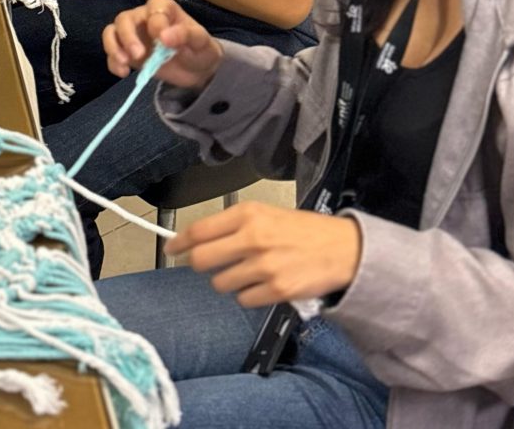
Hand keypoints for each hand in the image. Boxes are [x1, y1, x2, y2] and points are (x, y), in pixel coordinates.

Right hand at [102, 0, 222, 87]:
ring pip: (112, 32)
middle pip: (125, 18)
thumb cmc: (199, 48)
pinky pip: (112, 53)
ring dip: (114, 47)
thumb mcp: (200, 41)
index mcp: (163, 8)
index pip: (153, 9)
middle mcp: (143, 17)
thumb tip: (164, 36)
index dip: (155, 23)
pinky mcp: (126, 52)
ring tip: (124, 63)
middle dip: (128, 37)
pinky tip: (123, 73)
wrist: (197, 70)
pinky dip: (113, 62)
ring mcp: (132, 34)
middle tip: (138, 55)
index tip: (163, 40)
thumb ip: (185, 34)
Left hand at [166, 202, 361, 307]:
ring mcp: (263, 266)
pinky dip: (249, 295)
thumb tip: (198, 239)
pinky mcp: (275, 290)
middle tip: (207, 265)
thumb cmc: (303, 230)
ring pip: (221, 283)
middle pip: (201, 260)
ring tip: (248, 271)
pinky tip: (263, 284)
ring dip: (229, 281)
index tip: (171, 247)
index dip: (179, 241)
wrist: (342, 248)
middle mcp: (252, 238)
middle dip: (200, 265)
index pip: (199, 230)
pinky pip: (243, 300)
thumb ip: (233, 225)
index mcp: (248, 214)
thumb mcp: (266, 213)